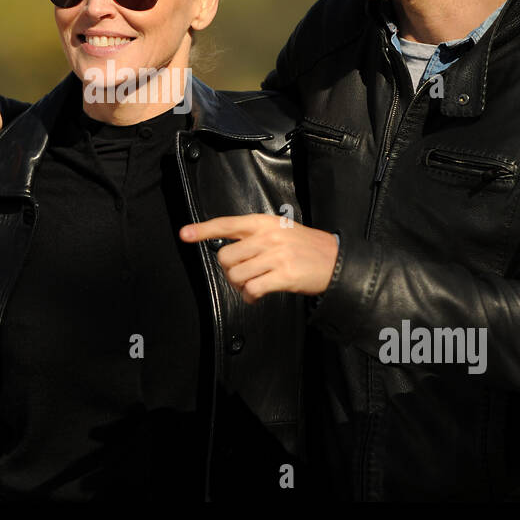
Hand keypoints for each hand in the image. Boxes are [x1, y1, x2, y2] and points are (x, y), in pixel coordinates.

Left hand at [180, 214, 338, 302]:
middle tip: (241, 274)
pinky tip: (257, 296)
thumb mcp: (279, 229)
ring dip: (239, 286)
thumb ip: (253, 235)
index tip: (184, 234)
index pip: (227, 224)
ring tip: (251, 286)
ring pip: (236, 275)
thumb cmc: (304, 247)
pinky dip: (250, 297)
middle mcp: (268, 237)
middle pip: (226, 256)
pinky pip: (252, 289)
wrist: (335, 260)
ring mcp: (276, 256)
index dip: (203, 229)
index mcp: (264, 222)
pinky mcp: (284, 275)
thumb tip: (227, 250)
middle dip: (228, 270)